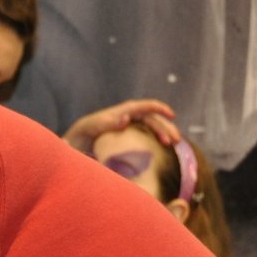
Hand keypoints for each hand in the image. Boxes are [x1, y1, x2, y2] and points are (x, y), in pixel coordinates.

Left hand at [62, 98, 180, 152]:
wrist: (81, 137)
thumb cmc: (88, 130)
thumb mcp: (96, 126)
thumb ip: (110, 123)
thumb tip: (126, 119)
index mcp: (125, 110)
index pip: (146, 106)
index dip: (160, 109)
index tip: (171, 115)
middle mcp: (132, 115)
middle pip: (154, 119)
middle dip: (166, 128)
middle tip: (176, 140)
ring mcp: (133, 125)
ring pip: (153, 127)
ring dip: (164, 135)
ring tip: (173, 146)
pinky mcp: (132, 135)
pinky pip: (148, 135)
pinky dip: (156, 141)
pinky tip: (164, 150)